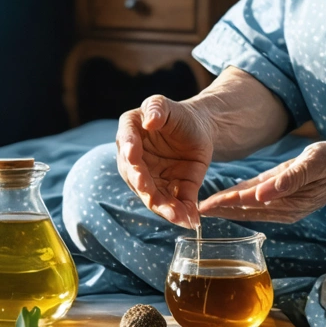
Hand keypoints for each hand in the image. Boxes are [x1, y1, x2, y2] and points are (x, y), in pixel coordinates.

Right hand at [115, 95, 214, 227]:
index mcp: (129, 133)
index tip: (133, 156)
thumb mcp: (167, 106)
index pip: (126, 142)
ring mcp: (150, 178)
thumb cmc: (178, 115)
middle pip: (136, 176)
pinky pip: (173, 204)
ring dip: (164, 208)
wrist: (199, 130)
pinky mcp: (169, 190)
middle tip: (151, 195)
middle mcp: (134, 161)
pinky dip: (181, 213)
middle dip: (145, 187)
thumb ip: (157, 109)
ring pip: (152, 196)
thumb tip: (150, 122)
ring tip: (177, 216)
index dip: (129, 150)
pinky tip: (190, 220)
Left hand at [199, 140, 325, 223]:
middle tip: (191, 207)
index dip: (223, 203)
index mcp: (288, 201)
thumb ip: (288, 179)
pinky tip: (235, 197)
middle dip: (220, 209)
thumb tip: (260, 194)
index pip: (247, 203)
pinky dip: (245, 201)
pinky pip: (264, 203)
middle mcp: (287, 209)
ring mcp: (290, 206)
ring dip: (230, 207)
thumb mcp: (315, 162)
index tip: (201, 205)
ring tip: (207, 205)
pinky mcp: (293, 199)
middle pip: (245, 210)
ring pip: (252, 208)